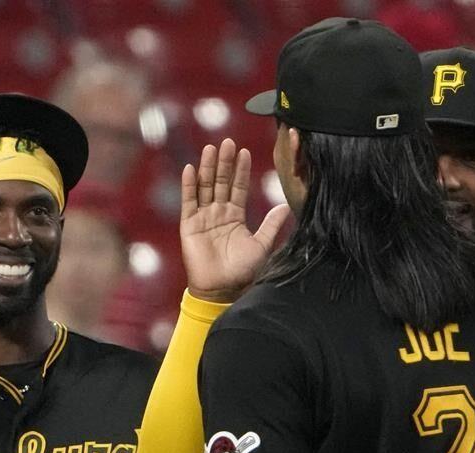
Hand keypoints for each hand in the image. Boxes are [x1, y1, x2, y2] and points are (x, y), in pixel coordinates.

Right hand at [180, 139, 289, 302]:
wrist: (221, 289)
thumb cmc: (242, 272)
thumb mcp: (262, 245)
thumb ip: (271, 225)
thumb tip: (286, 205)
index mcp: (235, 217)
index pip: (238, 188)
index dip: (241, 170)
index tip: (245, 152)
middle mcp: (218, 214)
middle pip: (221, 182)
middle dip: (224, 162)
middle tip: (228, 141)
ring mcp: (202, 218)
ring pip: (205, 187)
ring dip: (207, 167)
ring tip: (211, 148)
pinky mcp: (189, 225)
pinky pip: (188, 201)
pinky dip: (188, 185)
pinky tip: (190, 168)